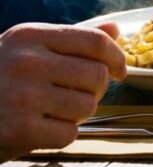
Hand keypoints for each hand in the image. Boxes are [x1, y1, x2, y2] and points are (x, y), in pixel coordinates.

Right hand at [0, 23, 126, 161]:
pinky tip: (39, 128)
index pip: (95, 41)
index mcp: (29, 36)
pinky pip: (69, 134)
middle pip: (97, 76)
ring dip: (76, 114)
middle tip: (73, 95)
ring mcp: (22, 96)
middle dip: (94, 90)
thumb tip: (115, 30)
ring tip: (51, 111)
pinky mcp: (19, 129)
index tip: (120, 71)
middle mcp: (26, 62)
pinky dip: (60, 135)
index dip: (117, 57)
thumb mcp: (26, 48)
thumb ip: (71, 39)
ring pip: (87, 107)